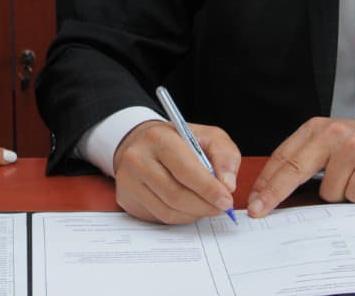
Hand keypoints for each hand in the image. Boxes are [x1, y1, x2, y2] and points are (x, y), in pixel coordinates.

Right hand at [111, 119, 239, 224]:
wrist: (144, 144)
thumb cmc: (180, 141)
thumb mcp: (208, 137)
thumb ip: (225, 156)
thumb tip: (227, 185)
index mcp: (158, 138)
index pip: (185, 170)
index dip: (208, 189)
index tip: (226, 200)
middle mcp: (137, 158)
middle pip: (176, 195)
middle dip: (204, 205)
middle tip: (221, 207)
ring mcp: (128, 180)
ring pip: (168, 210)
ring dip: (194, 213)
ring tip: (207, 206)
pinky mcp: (126, 197)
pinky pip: (160, 217)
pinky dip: (181, 217)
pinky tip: (189, 207)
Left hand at [247, 117, 354, 216]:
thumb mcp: (333, 144)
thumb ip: (308, 160)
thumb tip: (276, 190)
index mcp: (317, 129)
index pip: (283, 157)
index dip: (266, 181)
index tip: (254, 200)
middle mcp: (332, 134)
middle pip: (293, 170)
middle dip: (274, 194)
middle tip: (259, 211)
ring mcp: (352, 148)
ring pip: (328, 192)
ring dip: (341, 194)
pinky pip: (354, 196)